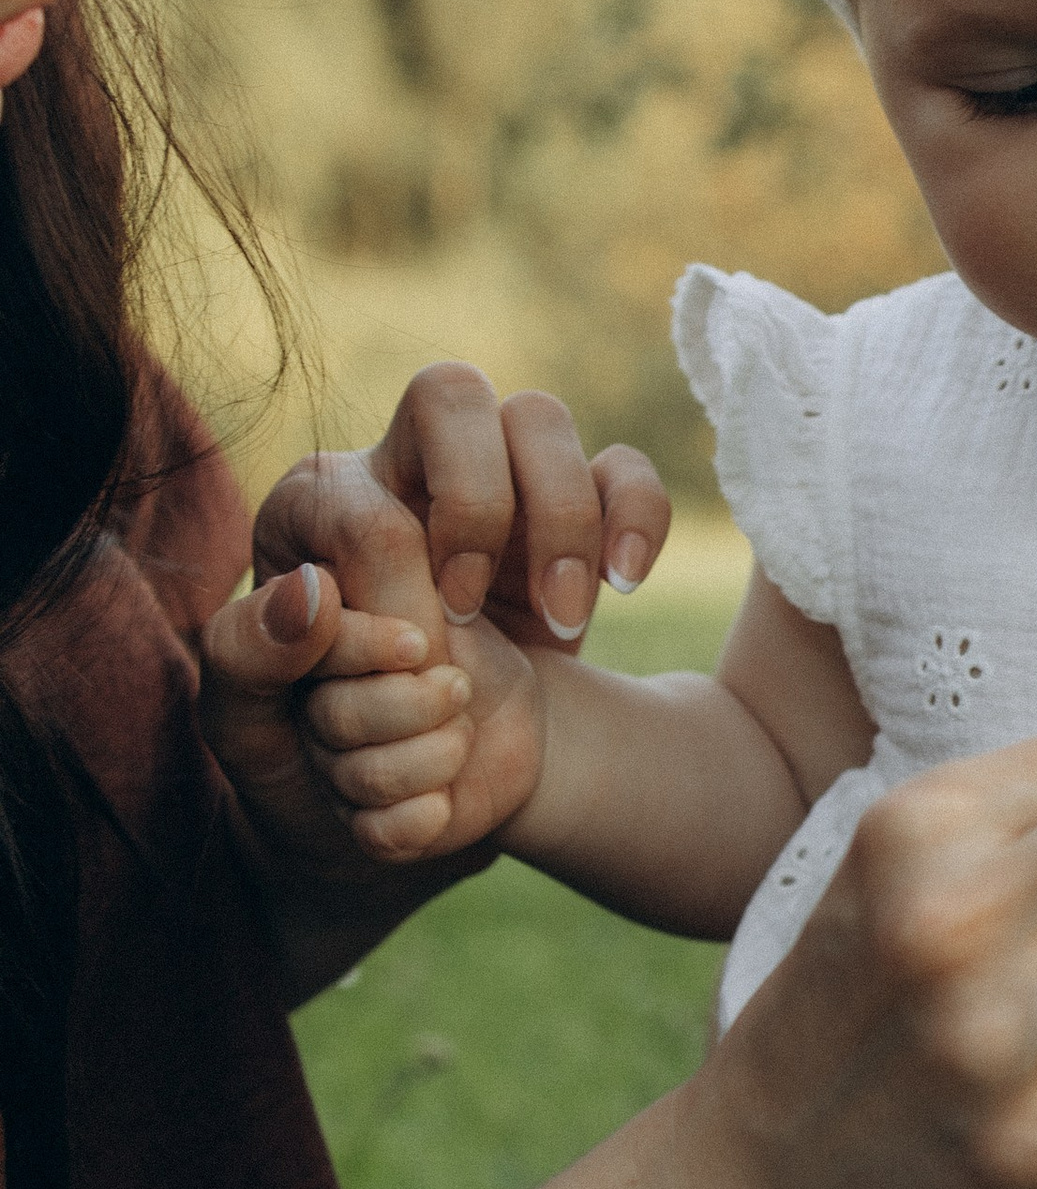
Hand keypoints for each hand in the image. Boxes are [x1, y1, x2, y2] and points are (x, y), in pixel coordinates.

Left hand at [200, 368, 670, 935]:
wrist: (420, 793)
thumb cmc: (319, 754)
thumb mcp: (251, 728)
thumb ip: (248, 657)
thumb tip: (309, 593)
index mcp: (314, 511)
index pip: (363, 501)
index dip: (399, 582)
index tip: (416, 652)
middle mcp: (401, 476)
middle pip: (449, 395)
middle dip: (477, 505)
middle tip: (470, 608)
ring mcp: (495, 493)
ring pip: (539, 420)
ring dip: (561, 524)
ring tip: (559, 623)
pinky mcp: (571, 526)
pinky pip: (623, 472)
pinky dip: (636, 519)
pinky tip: (623, 584)